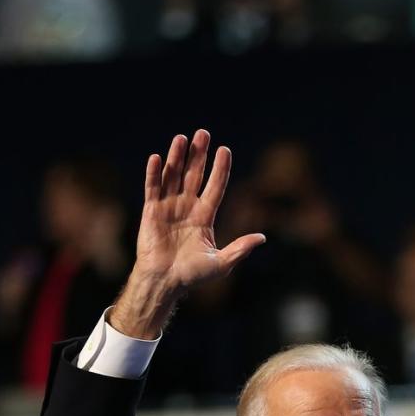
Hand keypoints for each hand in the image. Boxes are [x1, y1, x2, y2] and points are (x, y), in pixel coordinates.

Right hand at [110, 130, 264, 337]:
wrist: (165, 282)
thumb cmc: (193, 276)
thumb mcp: (221, 263)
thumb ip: (240, 249)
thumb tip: (262, 238)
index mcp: (204, 218)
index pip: (215, 188)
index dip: (220, 170)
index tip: (225, 150)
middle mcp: (187, 208)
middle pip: (194, 176)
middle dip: (199, 155)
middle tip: (203, 133)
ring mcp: (169, 207)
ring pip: (174, 176)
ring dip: (177, 157)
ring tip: (182, 138)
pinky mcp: (151, 211)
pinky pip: (153, 188)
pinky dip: (154, 174)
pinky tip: (158, 158)